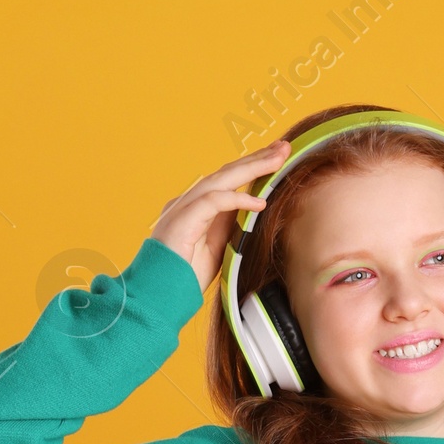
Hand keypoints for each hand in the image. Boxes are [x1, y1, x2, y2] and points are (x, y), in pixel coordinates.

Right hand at [148, 139, 289, 291]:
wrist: (160, 296)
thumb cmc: (185, 277)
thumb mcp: (217, 248)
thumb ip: (229, 226)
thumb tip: (251, 209)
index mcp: (195, 207)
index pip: (227, 180)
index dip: (252, 168)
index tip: (276, 159)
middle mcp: (189, 201)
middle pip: (227, 173)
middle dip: (257, 159)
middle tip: (283, 147)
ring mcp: (184, 207)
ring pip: (222, 179)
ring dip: (252, 168)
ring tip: (277, 161)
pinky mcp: (183, 219)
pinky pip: (214, 201)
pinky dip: (238, 200)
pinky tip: (259, 202)